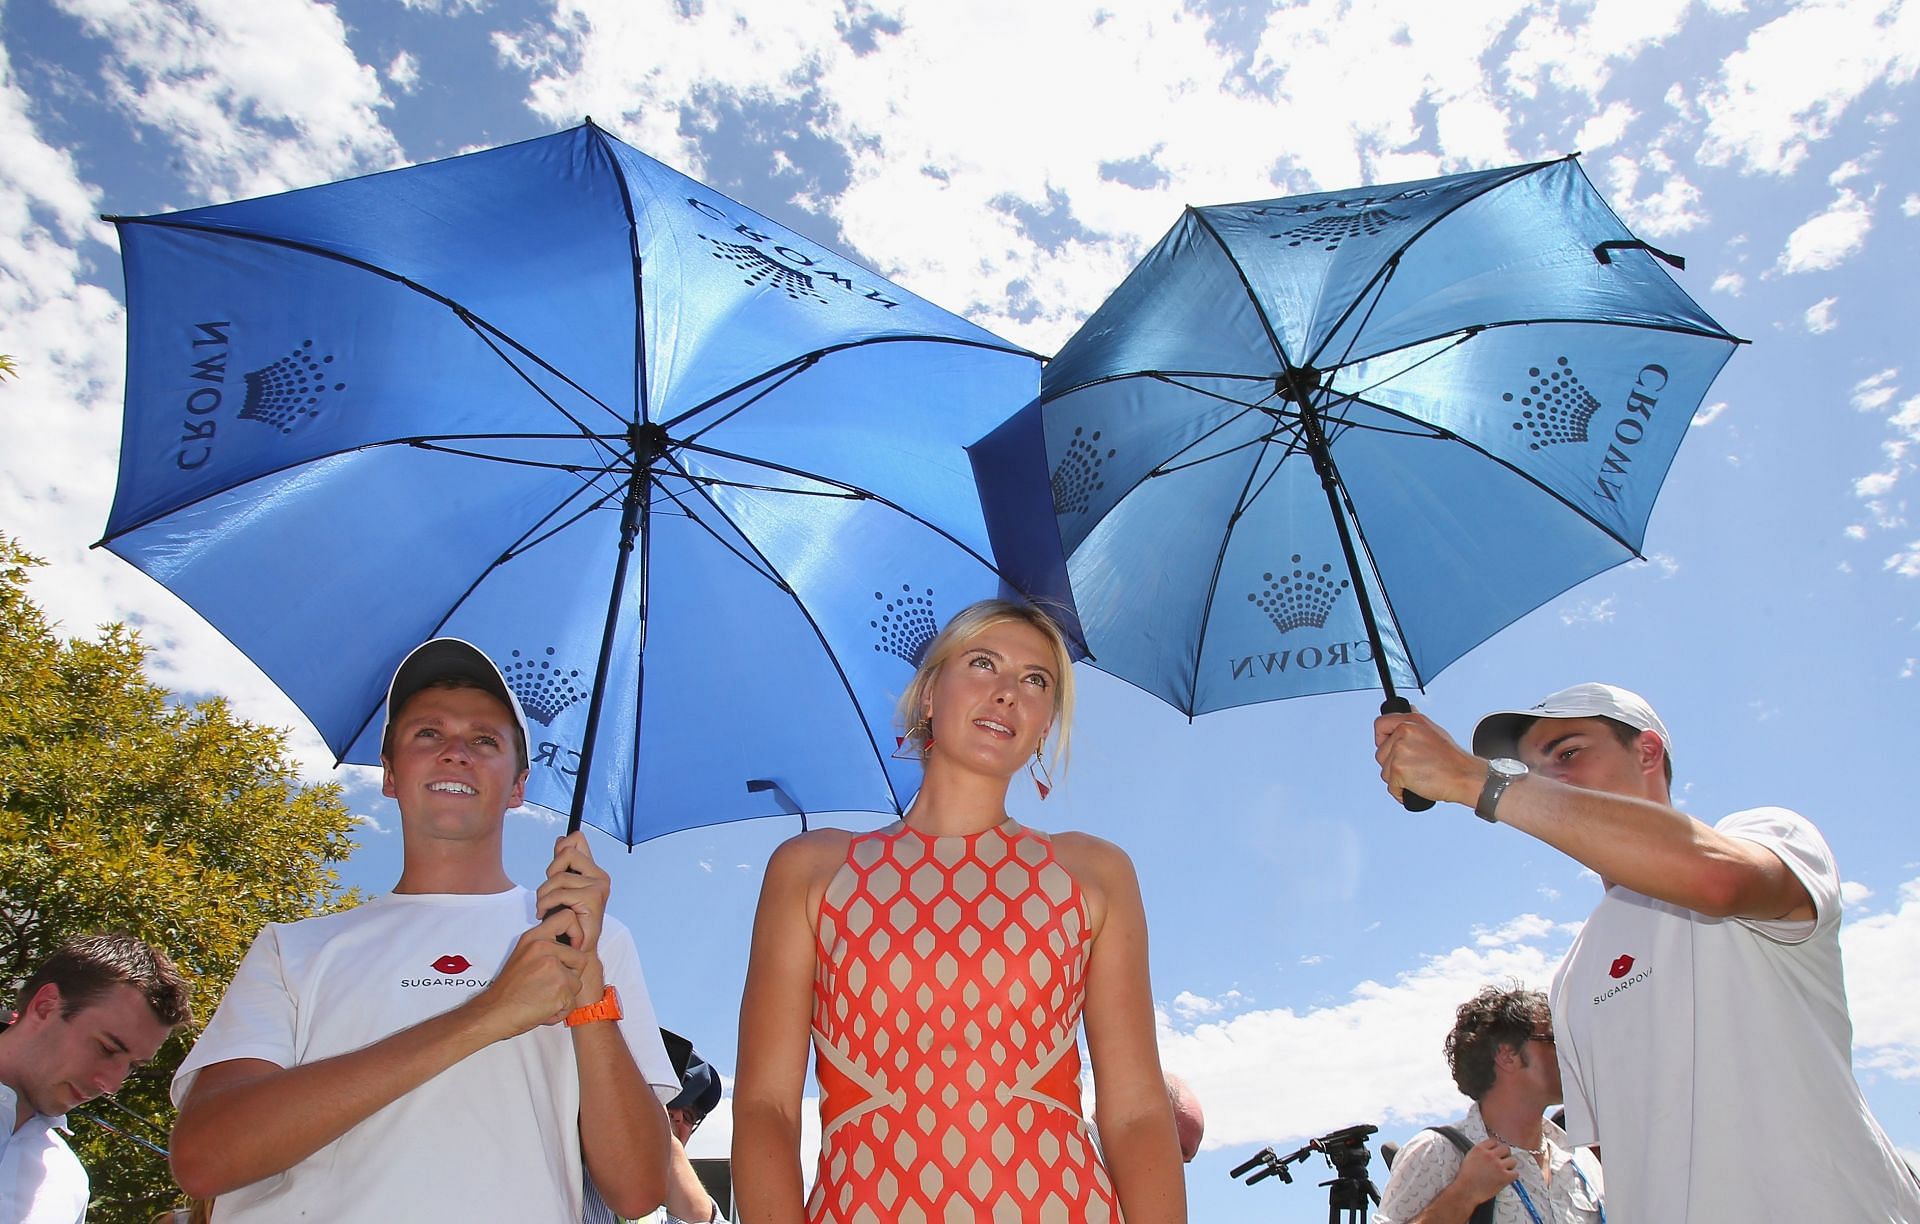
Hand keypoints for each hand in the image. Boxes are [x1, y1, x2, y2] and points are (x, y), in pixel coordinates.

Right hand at [470, 910, 586, 1037]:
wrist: (494, 1013)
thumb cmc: (508, 989)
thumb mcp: (523, 955)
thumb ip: (545, 947)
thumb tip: (571, 944)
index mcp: (535, 937)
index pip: (568, 917)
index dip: (577, 933)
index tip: (571, 948)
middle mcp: (545, 949)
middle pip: (580, 958)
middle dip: (570, 975)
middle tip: (548, 984)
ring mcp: (554, 969)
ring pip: (577, 982)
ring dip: (564, 995)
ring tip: (543, 997)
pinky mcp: (560, 989)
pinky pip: (572, 1002)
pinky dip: (560, 1010)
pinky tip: (543, 1008)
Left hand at [537, 831, 611, 1004]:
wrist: (576, 952)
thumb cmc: (567, 923)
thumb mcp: (562, 890)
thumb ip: (564, 865)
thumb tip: (564, 838)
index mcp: (594, 872)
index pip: (576, 841)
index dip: (561, 851)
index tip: (554, 871)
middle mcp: (600, 876)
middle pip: (566, 853)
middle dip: (550, 873)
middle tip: (548, 895)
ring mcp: (599, 886)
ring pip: (559, 877)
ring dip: (544, 894)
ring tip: (543, 909)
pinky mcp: (593, 898)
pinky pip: (560, 892)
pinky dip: (546, 904)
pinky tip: (544, 915)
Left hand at [1373, 710, 1483, 808]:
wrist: (1465, 775)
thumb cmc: (1452, 758)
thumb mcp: (1433, 730)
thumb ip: (1415, 723)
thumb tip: (1408, 710)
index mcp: (1411, 721)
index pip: (1380, 724)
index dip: (1381, 738)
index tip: (1386, 746)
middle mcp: (1404, 731)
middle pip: (1380, 753)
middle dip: (1392, 764)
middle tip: (1413, 767)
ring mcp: (1400, 750)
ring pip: (1385, 771)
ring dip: (1397, 779)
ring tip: (1418, 776)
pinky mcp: (1398, 769)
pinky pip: (1391, 786)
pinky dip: (1400, 792)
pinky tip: (1415, 788)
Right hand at [1453, 1137, 1517, 1201]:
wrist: (1466, 1190)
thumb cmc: (1465, 1177)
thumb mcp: (1469, 1158)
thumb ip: (1480, 1152)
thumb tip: (1490, 1152)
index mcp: (1480, 1149)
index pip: (1494, 1141)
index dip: (1496, 1147)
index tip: (1496, 1152)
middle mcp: (1490, 1155)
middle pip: (1505, 1148)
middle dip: (1505, 1155)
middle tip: (1502, 1161)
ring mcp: (1498, 1165)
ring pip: (1513, 1160)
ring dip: (1510, 1165)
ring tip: (1504, 1171)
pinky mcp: (1504, 1177)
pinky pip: (1516, 1173)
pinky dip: (1512, 1176)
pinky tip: (1506, 1178)